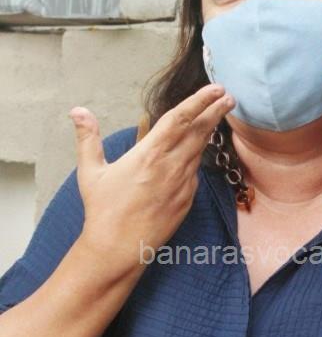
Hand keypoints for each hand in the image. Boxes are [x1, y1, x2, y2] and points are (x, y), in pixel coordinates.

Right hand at [69, 84, 234, 271]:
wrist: (119, 247)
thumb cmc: (104, 210)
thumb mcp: (91, 171)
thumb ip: (88, 137)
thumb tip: (78, 110)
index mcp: (150, 154)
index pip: (181, 119)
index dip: (200, 101)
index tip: (216, 89)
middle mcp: (171, 166)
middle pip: (199, 131)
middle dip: (215, 111)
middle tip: (229, 95)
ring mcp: (183, 184)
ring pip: (199, 151)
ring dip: (209, 132)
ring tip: (217, 116)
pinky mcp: (187, 200)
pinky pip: (194, 173)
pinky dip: (196, 158)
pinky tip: (197, 151)